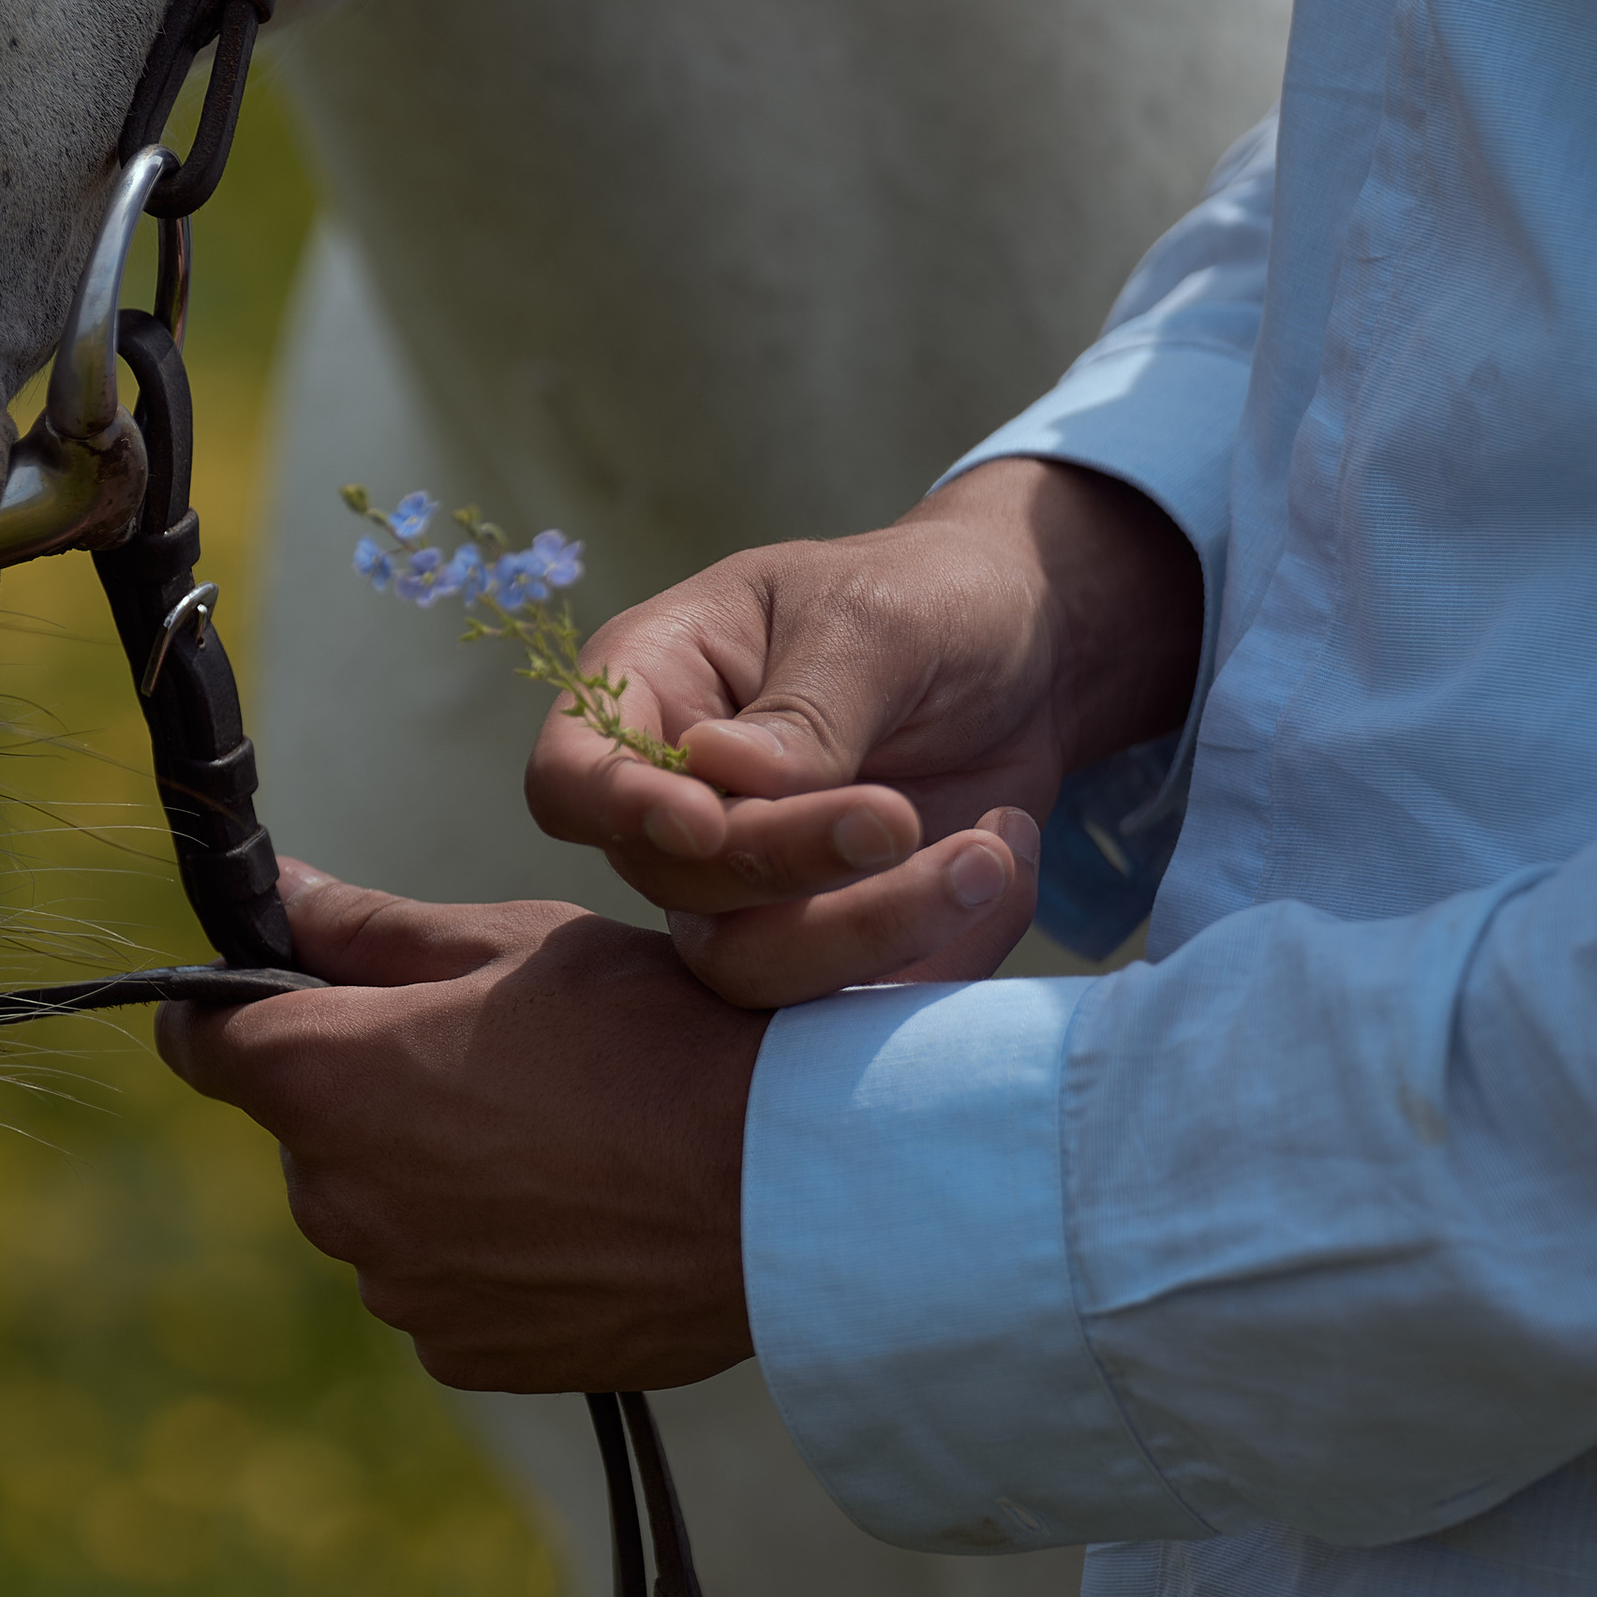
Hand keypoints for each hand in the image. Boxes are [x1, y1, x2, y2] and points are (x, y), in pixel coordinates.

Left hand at [156, 866, 759, 1392]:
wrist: (784, 1188)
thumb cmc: (651, 1034)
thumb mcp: (512, 944)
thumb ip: (366, 929)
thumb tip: (273, 891)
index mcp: (325, 1076)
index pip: (200, 1041)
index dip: (237, 1011)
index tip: (296, 998)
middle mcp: (332, 1195)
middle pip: (308, 1130)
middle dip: (371, 1093)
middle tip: (496, 1058)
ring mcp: (397, 1288)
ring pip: (379, 1211)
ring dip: (432, 1177)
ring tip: (560, 1141)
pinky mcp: (462, 1352)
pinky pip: (440, 1289)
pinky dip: (484, 1253)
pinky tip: (577, 1215)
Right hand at [527, 460, 1198, 1004]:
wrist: (1027, 654)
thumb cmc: (925, 601)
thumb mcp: (875, 620)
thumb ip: (807, 705)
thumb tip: (724, 775)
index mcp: (652, 689)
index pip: (569, 778)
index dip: (613, 813)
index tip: (703, 822)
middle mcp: (681, 802)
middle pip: (675, 885)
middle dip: (791, 865)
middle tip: (901, 816)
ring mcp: (750, 886)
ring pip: (753, 968)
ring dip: (872, 931)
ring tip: (984, 856)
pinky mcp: (832, 940)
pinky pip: (858, 995)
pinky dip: (945, 947)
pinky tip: (1002, 853)